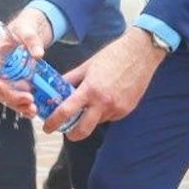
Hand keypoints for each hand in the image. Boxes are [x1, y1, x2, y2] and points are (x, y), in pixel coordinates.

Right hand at [0, 7, 53, 116]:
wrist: (31, 33)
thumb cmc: (22, 28)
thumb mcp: (25, 29)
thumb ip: (31, 39)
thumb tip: (38, 53)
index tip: (3, 88)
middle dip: (11, 98)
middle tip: (28, 99)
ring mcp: (5, 81)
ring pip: (6, 99)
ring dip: (18, 106)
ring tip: (32, 109)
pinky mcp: (16, 85)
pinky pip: (17, 99)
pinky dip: (24, 106)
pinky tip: (33, 109)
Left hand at [48, 27, 163, 140]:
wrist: (141, 53)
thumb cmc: (113, 55)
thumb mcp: (87, 65)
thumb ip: (71, 79)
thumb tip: (56, 88)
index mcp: (90, 89)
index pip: (66, 112)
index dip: (53, 122)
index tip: (47, 127)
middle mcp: (103, 102)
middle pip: (82, 130)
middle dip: (71, 134)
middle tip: (66, 131)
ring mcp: (117, 108)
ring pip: (97, 122)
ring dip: (89, 119)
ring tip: (90, 104)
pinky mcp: (126, 110)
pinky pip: (109, 117)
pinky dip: (103, 113)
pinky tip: (106, 98)